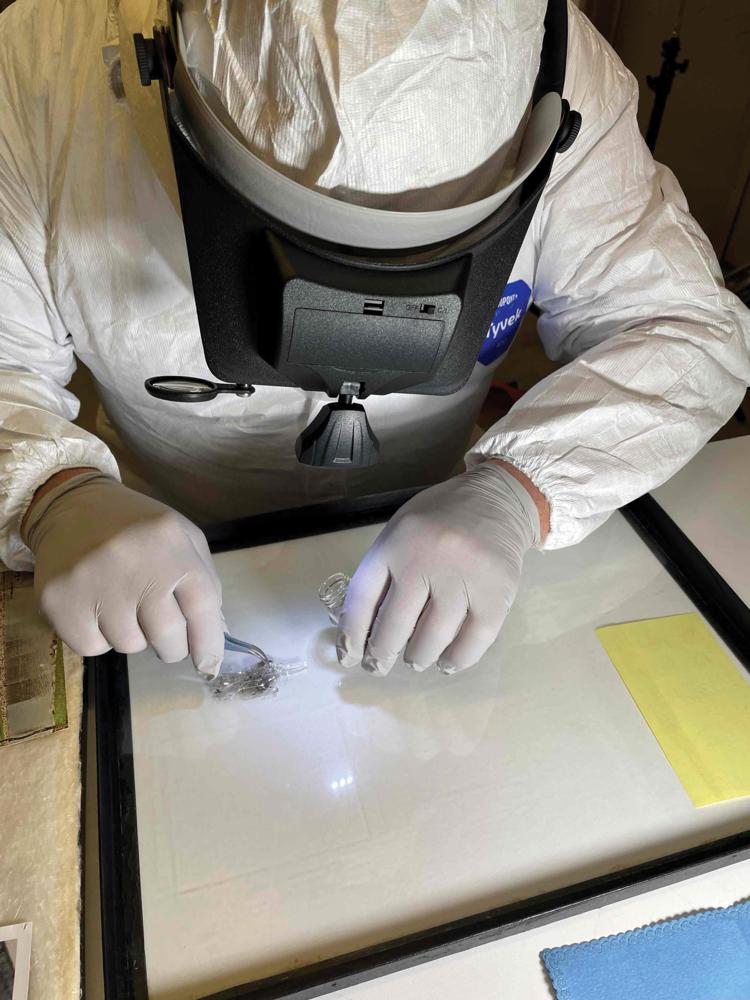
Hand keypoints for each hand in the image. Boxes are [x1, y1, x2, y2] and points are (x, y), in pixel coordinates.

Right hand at [23, 472, 223, 674]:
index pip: (203, 607)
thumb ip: (205, 584)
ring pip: (129, 645)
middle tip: (164, 637)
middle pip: (167, 634)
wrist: (72, 506)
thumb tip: (214, 639)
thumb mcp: (182, 540)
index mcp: (171, 542)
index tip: (208, 664)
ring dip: (134, 637)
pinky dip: (99, 638)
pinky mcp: (58, 599)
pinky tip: (98, 610)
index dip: (209, 643)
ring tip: (125, 607)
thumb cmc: (137, 528)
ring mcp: (92, 580)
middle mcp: (133, 561)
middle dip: (172, 646)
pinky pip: (92, 647)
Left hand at [336, 462, 541, 675]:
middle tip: (380, 665)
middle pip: (395, 625)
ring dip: (419, 658)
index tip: (349, 657)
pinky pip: (474, 641)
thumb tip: (362, 629)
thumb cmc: (440, 519)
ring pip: (433, 638)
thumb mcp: (400, 531)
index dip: (351, 635)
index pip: (362, 599)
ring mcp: (464, 576)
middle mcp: (426, 558)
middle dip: (382, 654)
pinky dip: (457, 659)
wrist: (497, 498)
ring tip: (416, 660)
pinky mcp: (497, 592)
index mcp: (396, 542)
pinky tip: (447, 662)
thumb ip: (383, 572)